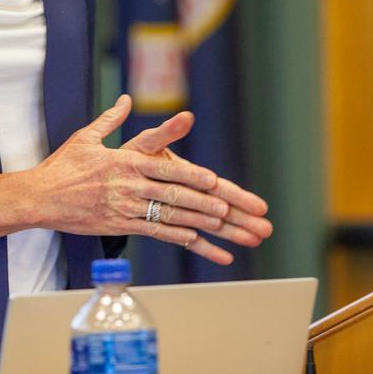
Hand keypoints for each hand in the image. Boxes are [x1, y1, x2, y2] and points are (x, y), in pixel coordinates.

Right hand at [25, 95, 251, 261]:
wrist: (40, 197)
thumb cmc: (62, 166)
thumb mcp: (86, 137)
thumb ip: (110, 119)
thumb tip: (126, 100)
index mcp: (123, 162)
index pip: (163, 168)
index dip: (190, 174)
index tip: (212, 178)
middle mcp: (128, 186)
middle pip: (172, 195)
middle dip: (203, 201)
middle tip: (228, 207)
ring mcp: (124, 208)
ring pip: (167, 216)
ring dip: (196, 220)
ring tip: (221, 224)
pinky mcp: (118, 225)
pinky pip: (152, 232)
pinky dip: (175, 235)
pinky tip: (193, 237)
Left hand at [121, 105, 272, 264]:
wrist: (106, 176)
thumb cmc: (128, 155)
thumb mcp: (147, 143)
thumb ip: (166, 133)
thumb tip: (186, 116)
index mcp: (185, 173)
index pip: (216, 186)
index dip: (237, 196)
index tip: (258, 205)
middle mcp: (186, 191)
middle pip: (219, 207)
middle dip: (243, 217)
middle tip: (266, 229)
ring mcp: (179, 209)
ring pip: (210, 224)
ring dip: (232, 233)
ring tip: (255, 241)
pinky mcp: (168, 224)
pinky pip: (188, 239)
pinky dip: (206, 248)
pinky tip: (225, 257)